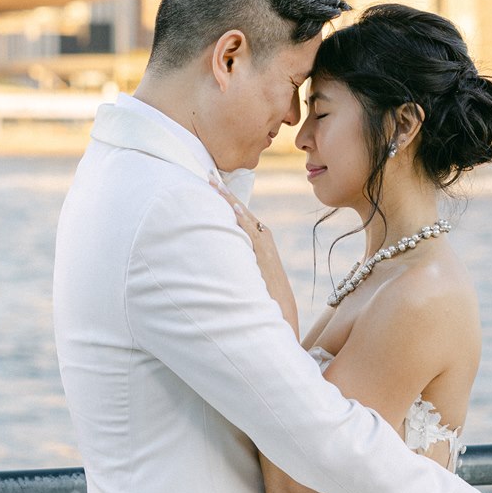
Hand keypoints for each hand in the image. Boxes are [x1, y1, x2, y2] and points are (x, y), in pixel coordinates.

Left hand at [210, 172, 297, 331]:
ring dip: (231, 202)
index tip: (214, 187)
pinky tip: (234, 209)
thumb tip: (222, 258)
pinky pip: (252, 235)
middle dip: (226, 195)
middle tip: (208, 177)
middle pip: (242, 212)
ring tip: (216, 185)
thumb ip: (240, 262)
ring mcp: (264, 248)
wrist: (282, 314)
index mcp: (260, 243)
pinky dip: (244, 221)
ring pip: (245, 219)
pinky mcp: (264, 257)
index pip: (242, 217)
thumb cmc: (266, 300)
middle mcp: (263, 241)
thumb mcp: (251, 275)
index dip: (228, 202)